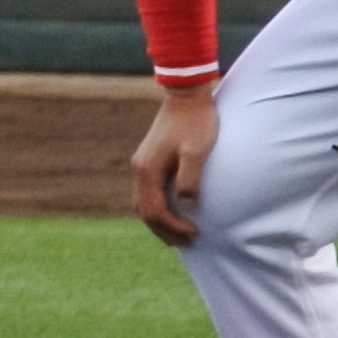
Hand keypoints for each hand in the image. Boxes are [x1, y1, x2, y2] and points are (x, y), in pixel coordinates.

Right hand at [131, 83, 218, 247]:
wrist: (187, 93)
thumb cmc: (196, 121)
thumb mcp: (197, 150)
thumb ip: (190, 178)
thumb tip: (187, 205)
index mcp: (148, 169)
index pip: (155, 210)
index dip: (173, 227)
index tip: (194, 233)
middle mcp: (140, 169)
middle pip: (144, 211)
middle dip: (164, 231)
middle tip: (187, 243)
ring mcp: (142, 164)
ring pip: (143, 203)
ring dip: (159, 222)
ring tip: (178, 234)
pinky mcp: (149, 159)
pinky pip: (148, 192)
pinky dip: (157, 208)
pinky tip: (172, 211)